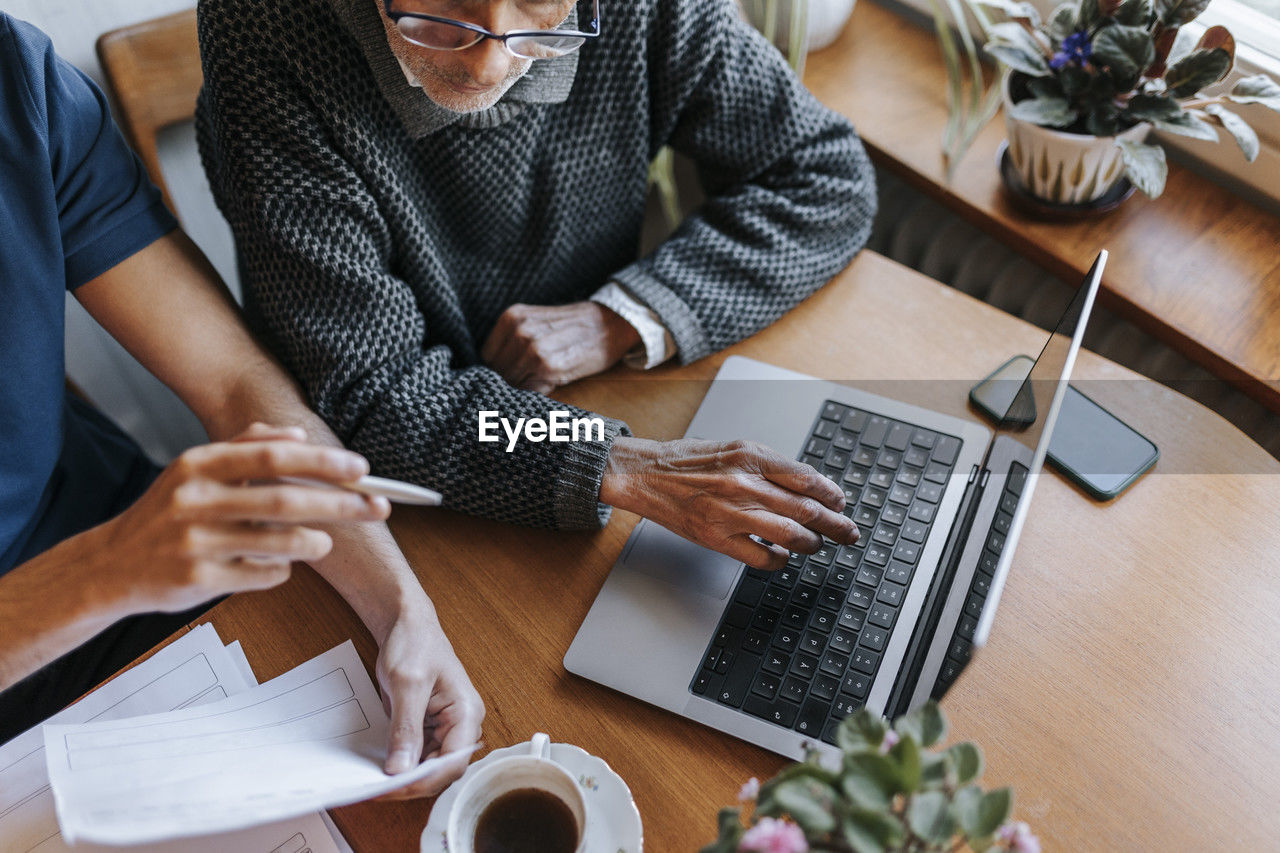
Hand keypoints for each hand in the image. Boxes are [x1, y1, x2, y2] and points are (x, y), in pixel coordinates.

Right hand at [92, 424, 389, 612]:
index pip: (272, 457)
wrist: (111, 566)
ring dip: (314, 542)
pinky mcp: (197, 581)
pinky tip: (278, 564)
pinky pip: (262, 575)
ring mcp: (195, 543)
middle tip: (376, 507)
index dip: (322, 462)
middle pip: (285, 501)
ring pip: (279, 544)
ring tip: (324, 541)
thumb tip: (297, 434)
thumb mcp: (195, 469)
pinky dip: (282, 570)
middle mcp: (195, 501)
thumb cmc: (167, 514)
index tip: (362, 469)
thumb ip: (244, 446)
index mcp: (199, 465)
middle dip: (340, 504)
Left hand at [373, 603, 484, 798]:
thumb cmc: (416, 643)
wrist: (407, 624)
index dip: (425, 779)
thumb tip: (400, 769)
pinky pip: (415, 754)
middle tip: (377, 789)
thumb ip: (406, 728)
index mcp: (467, 712)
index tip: (394, 787)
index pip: (453, 761)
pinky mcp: (428, 727)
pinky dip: (398, 763)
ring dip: (403, 776)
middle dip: (411, 782)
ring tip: (373, 780)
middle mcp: (461, 724)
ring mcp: (444, 727)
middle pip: (441, 770)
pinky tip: (378, 767)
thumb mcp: (407, 684)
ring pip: (427, 766)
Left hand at [480, 301, 640, 392]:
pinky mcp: (548, 366)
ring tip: (544, 379)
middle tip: (531, 379)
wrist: (611, 324)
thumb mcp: (536, 322)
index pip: (487, 357)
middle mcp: (519, 330)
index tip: (514, 373)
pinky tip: (551, 383)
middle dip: (511, 380)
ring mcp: (533, 349)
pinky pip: (530, 390)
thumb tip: (491, 373)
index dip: (499, 369)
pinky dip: (537, 393)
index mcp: (511, 317)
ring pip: (512, 383)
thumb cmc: (573, 327)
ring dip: (525, 387)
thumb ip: (512, 342)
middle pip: (498, 372)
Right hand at [599, 437, 859, 569]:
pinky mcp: (718, 538)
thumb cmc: (689, 462)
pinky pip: (763, 558)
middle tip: (849, 533)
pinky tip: (783, 556)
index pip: (807, 478)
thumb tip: (807, 485)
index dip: (831, 495)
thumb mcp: (735, 448)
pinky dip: (780, 560)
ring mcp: (732, 513)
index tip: (840, 503)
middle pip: (807, 509)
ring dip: (812, 544)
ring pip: (792, 536)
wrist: (646, 475)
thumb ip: (770, 465)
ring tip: (818, 545)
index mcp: (752, 456)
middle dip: (835, 525)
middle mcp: (745, 483)